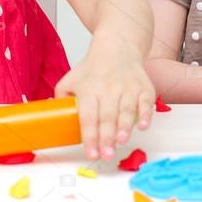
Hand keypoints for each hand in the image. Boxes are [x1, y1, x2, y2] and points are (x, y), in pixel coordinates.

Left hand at [55, 30, 155, 160]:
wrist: (118, 46)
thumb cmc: (93, 69)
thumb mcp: (71, 79)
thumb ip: (62, 98)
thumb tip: (54, 118)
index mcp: (89, 89)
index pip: (88, 116)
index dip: (89, 136)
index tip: (91, 153)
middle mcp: (109, 88)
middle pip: (107, 116)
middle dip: (107, 138)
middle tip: (106, 155)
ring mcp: (128, 87)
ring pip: (127, 110)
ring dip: (125, 128)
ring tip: (121, 142)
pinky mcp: (144, 87)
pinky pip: (146, 102)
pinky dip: (146, 115)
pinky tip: (143, 126)